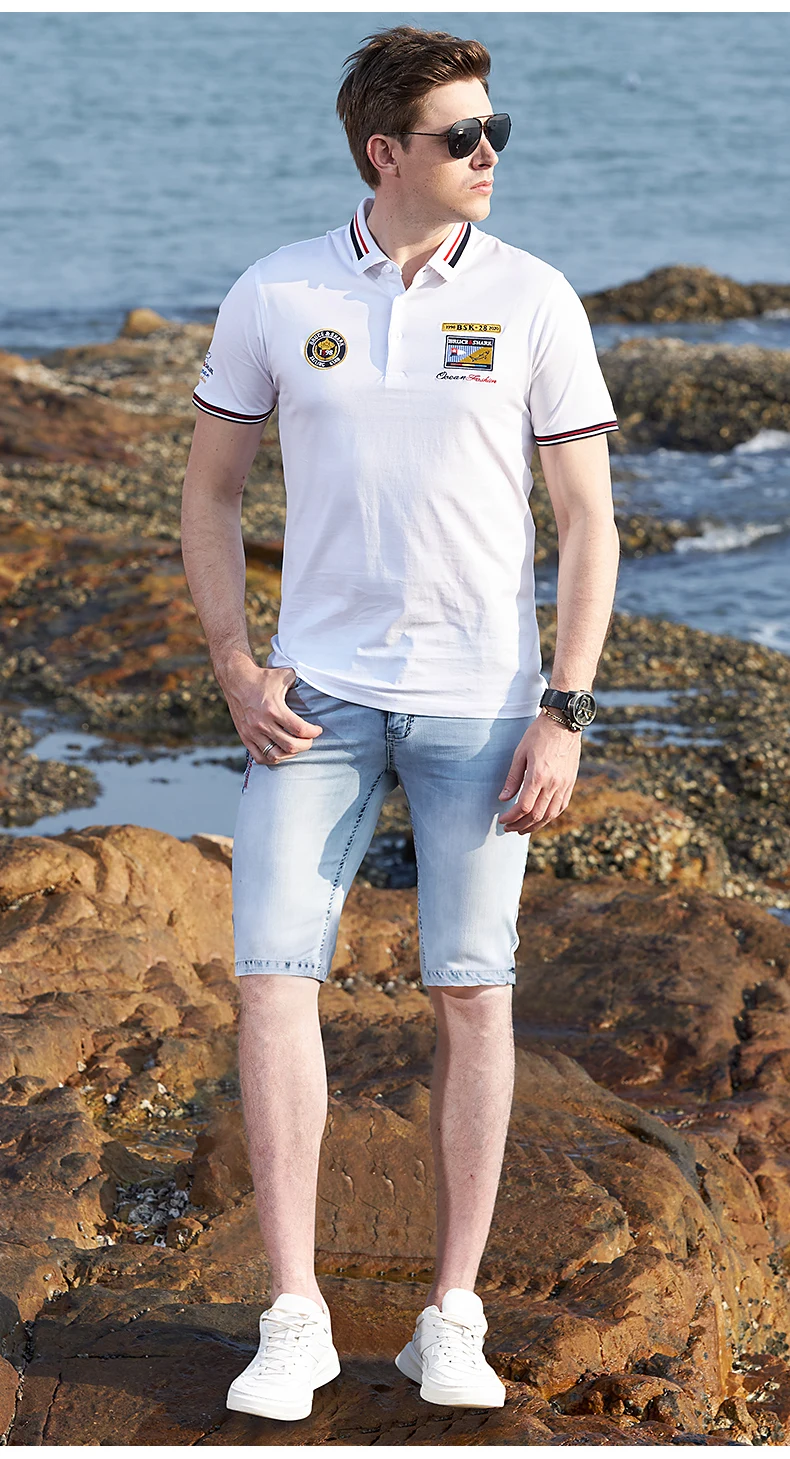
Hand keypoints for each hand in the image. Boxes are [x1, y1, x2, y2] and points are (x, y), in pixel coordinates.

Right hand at [219, 658, 322, 764]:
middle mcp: (262, 723)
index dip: (313, 732)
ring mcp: (252, 732)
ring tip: (295, 746)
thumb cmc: (263, 677)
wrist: (236, 679)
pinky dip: (272, 758)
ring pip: (275, 755)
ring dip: (290, 754)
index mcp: (274, 709)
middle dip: (305, 745)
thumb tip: (314, 687)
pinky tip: (280, 751)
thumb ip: (300, 682)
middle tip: (309, 739)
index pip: (300, 729)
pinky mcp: (245, 737)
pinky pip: (259, 757)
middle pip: (290, 746)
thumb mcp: (285, 674)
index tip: (317, 730)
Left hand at [497, 711, 581, 833]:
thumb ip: (513, 779)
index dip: (511, 817)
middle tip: (509, 828)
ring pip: (550, 814)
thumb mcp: (520, 753)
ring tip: (522, 829)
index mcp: (538, 776)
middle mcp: (553, 783)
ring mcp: (564, 784)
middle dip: (520, 825)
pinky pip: (561, 806)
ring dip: (535, 825)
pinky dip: (550, 816)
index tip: (502, 820)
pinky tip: (541, 818)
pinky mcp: (571, 783)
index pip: (524, 807)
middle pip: (537, 815)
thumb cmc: (538, 735)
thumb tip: (503, 799)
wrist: (564, 723)